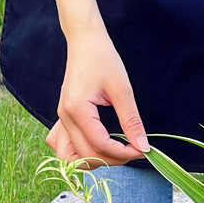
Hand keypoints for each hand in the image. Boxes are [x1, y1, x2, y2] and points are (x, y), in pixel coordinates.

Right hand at [47, 27, 148, 166]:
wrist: (85, 41)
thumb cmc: (103, 59)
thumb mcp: (122, 89)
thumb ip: (131, 121)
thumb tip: (143, 146)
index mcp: (77, 109)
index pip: (100, 145)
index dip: (123, 153)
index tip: (142, 150)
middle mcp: (65, 117)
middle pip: (86, 155)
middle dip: (112, 160)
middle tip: (133, 150)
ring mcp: (61, 119)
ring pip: (69, 157)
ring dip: (93, 161)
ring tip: (114, 153)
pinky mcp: (63, 118)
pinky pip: (63, 146)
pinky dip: (79, 154)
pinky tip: (96, 148)